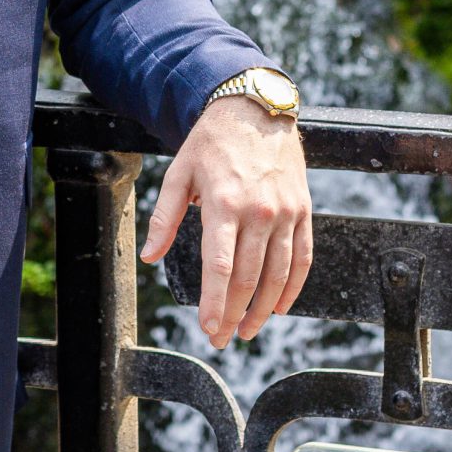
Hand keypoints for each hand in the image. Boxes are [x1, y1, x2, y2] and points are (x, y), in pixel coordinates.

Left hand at [140, 97, 311, 347]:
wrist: (256, 111)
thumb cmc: (211, 144)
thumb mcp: (178, 173)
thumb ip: (164, 218)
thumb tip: (149, 256)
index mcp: (223, 203)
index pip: (219, 266)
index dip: (214, 303)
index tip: (209, 329)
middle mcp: (258, 212)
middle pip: (247, 277)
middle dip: (234, 314)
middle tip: (222, 339)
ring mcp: (284, 213)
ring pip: (277, 274)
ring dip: (262, 309)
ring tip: (248, 330)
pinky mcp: (302, 211)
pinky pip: (302, 258)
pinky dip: (292, 287)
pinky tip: (279, 307)